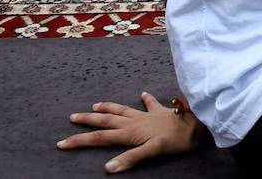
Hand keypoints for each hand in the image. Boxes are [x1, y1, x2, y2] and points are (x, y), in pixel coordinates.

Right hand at [57, 91, 205, 172]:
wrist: (199, 121)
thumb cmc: (177, 138)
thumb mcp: (153, 151)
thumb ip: (131, 158)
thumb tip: (108, 168)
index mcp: (131, 132)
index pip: (100, 138)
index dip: (80, 141)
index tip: (62, 142)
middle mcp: (136, 121)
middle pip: (106, 121)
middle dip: (87, 122)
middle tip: (71, 118)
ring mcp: (147, 115)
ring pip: (122, 110)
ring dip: (108, 108)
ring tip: (95, 105)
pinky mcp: (161, 111)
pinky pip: (150, 103)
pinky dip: (144, 99)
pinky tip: (142, 93)